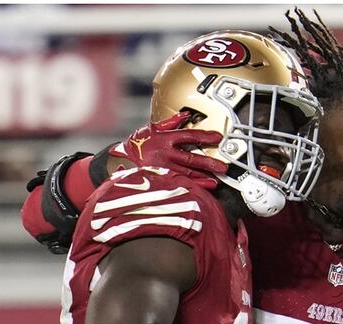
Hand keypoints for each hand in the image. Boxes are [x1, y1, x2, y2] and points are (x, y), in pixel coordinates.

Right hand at [109, 111, 226, 188]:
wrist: (120, 159)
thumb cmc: (137, 144)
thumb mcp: (152, 128)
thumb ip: (170, 122)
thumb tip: (186, 116)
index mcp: (164, 139)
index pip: (188, 136)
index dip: (204, 136)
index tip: (218, 137)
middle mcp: (164, 154)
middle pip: (190, 158)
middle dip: (208, 162)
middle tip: (223, 167)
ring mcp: (162, 169)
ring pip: (186, 174)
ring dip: (203, 177)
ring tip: (216, 180)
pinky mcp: (160, 180)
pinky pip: (179, 184)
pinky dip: (192, 187)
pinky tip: (203, 189)